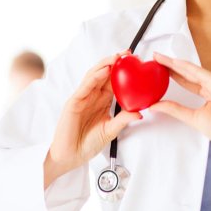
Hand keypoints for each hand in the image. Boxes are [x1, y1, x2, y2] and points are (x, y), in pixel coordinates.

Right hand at [44, 50, 141, 188]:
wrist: (71, 156)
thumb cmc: (88, 143)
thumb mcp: (111, 130)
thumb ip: (123, 120)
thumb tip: (140, 113)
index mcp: (102, 100)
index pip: (113, 80)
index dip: (123, 70)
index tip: (136, 61)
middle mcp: (92, 95)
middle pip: (104, 73)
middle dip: (115, 61)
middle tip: (128, 53)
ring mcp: (83, 97)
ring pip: (94, 75)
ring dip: (105, 64)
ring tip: (117, 57)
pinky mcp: (74, 102)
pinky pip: (85, 86)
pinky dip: (94, 77)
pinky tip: (104, 71)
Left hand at [149, 52, 210, 152]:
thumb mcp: (192, 117)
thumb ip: (174, 109)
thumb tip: (155, 105)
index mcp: (208, 93)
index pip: (187, 80)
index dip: (173, 74)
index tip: (160, 69)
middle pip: (187, 72)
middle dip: (171, 65)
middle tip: (157, 57)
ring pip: (191, 69)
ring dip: (175, 63)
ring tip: (161, 58)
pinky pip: (199, 73)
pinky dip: (186, 67)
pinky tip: (174, 62)